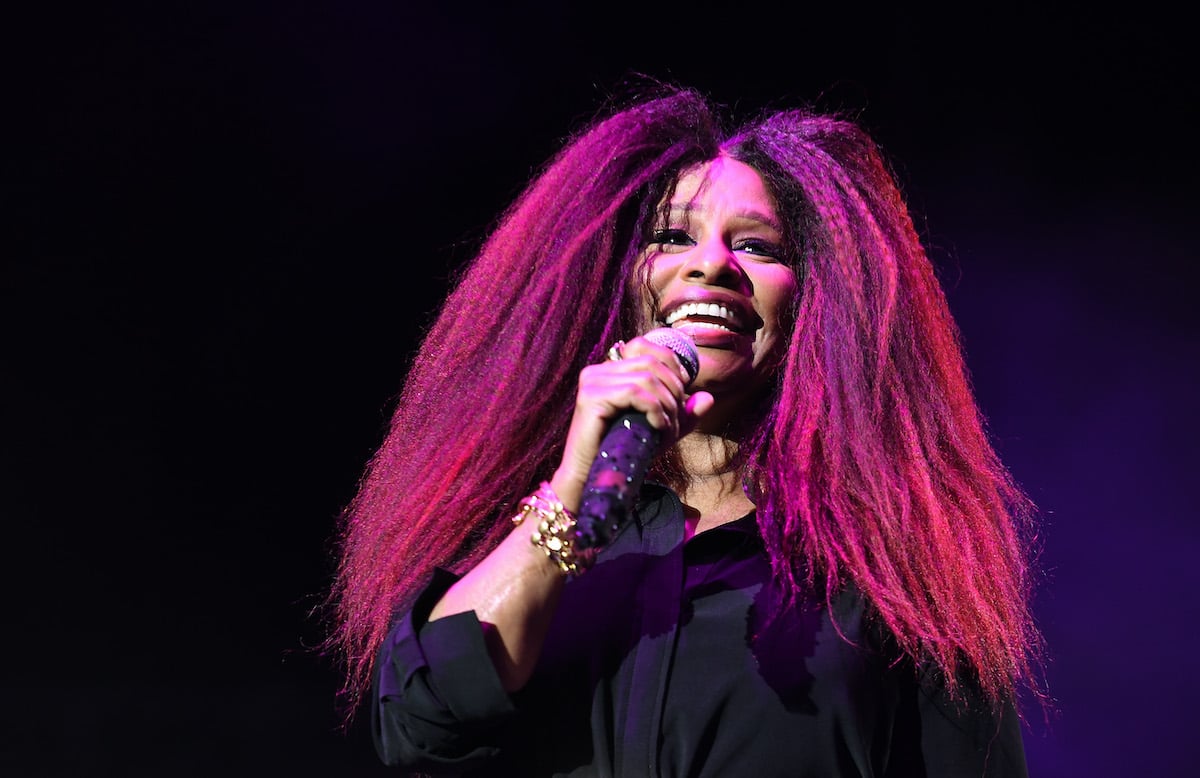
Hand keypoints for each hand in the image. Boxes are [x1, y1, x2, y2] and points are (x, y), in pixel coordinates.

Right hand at [551, 333, 714, 508]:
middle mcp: (598, 371)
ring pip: (646, 378)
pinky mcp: (591, 397)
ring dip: (667, 405)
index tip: (681, 392)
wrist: (593, 478)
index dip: (670, 363)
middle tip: (675, 421)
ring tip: (667, 429)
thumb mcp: (661, 430)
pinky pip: (635, 392)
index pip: (643, 345)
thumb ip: (684, 414)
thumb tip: (708, 398)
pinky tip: (658, 427)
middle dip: (673, 390)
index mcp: (610, 371)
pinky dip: (655, 409)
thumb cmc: (625, 452)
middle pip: (651, 362)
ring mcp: (592, 382)